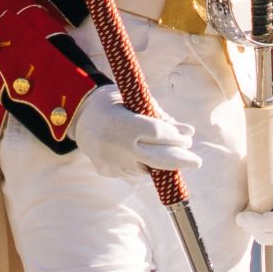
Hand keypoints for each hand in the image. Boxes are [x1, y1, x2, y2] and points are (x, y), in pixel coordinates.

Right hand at [69, 86, 201, 180]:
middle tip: (196, 161)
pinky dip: (142, 164)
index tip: (186, 136)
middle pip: (158, 159)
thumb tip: (186, 132)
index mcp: (122, 124)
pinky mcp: (107, 171)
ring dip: (161, 162)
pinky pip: (132, 171)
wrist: (76, 117)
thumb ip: (158, 114)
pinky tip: (142, 154)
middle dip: (180, 160)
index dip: (175, 136)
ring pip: (146, 168)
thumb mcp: (132, 99)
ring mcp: (111, 162)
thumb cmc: (110, 103)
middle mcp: (117, 147)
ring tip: (169, 153)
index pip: (157, 134)